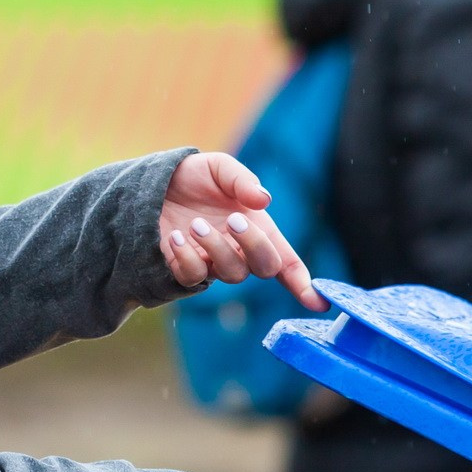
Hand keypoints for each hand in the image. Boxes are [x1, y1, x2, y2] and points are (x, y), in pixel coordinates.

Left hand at [159, 152, 327, 311]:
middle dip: (254, 245)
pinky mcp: (185, 269)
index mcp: (258, 228)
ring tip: (195, 224)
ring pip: (231, 273)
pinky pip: (194, 277)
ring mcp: (213, 263)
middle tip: (234, 219)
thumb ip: (242, 181)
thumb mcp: (220, 168)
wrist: (152, 184)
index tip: (319, 302)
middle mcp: (240, 251)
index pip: (286, 261)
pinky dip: (186, 258)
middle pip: (264, 267)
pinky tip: (175, 237)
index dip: (303, 283)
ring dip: (216, 249)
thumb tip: (263, 200)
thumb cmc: (194, 177)